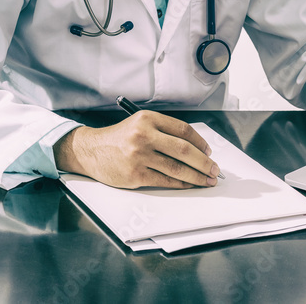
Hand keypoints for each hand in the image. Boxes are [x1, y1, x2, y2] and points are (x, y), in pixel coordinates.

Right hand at [54, 110, 220, 188]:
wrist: (91, 150)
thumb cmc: (120, 138)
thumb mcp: (140, 124)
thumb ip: (164, 131)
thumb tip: (196, 148)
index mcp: (148, 119)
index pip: (183, 130)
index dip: (200, 142)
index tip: (209, 152)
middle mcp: (144, 135)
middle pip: (184, 150)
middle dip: (204, 162)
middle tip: (215, 169)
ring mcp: (139, 156)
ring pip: (177, 168)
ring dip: (197, 176)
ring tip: (207, 180)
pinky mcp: (135, 175)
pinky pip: (165, 181)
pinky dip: (181, 184)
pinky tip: (189, 185)